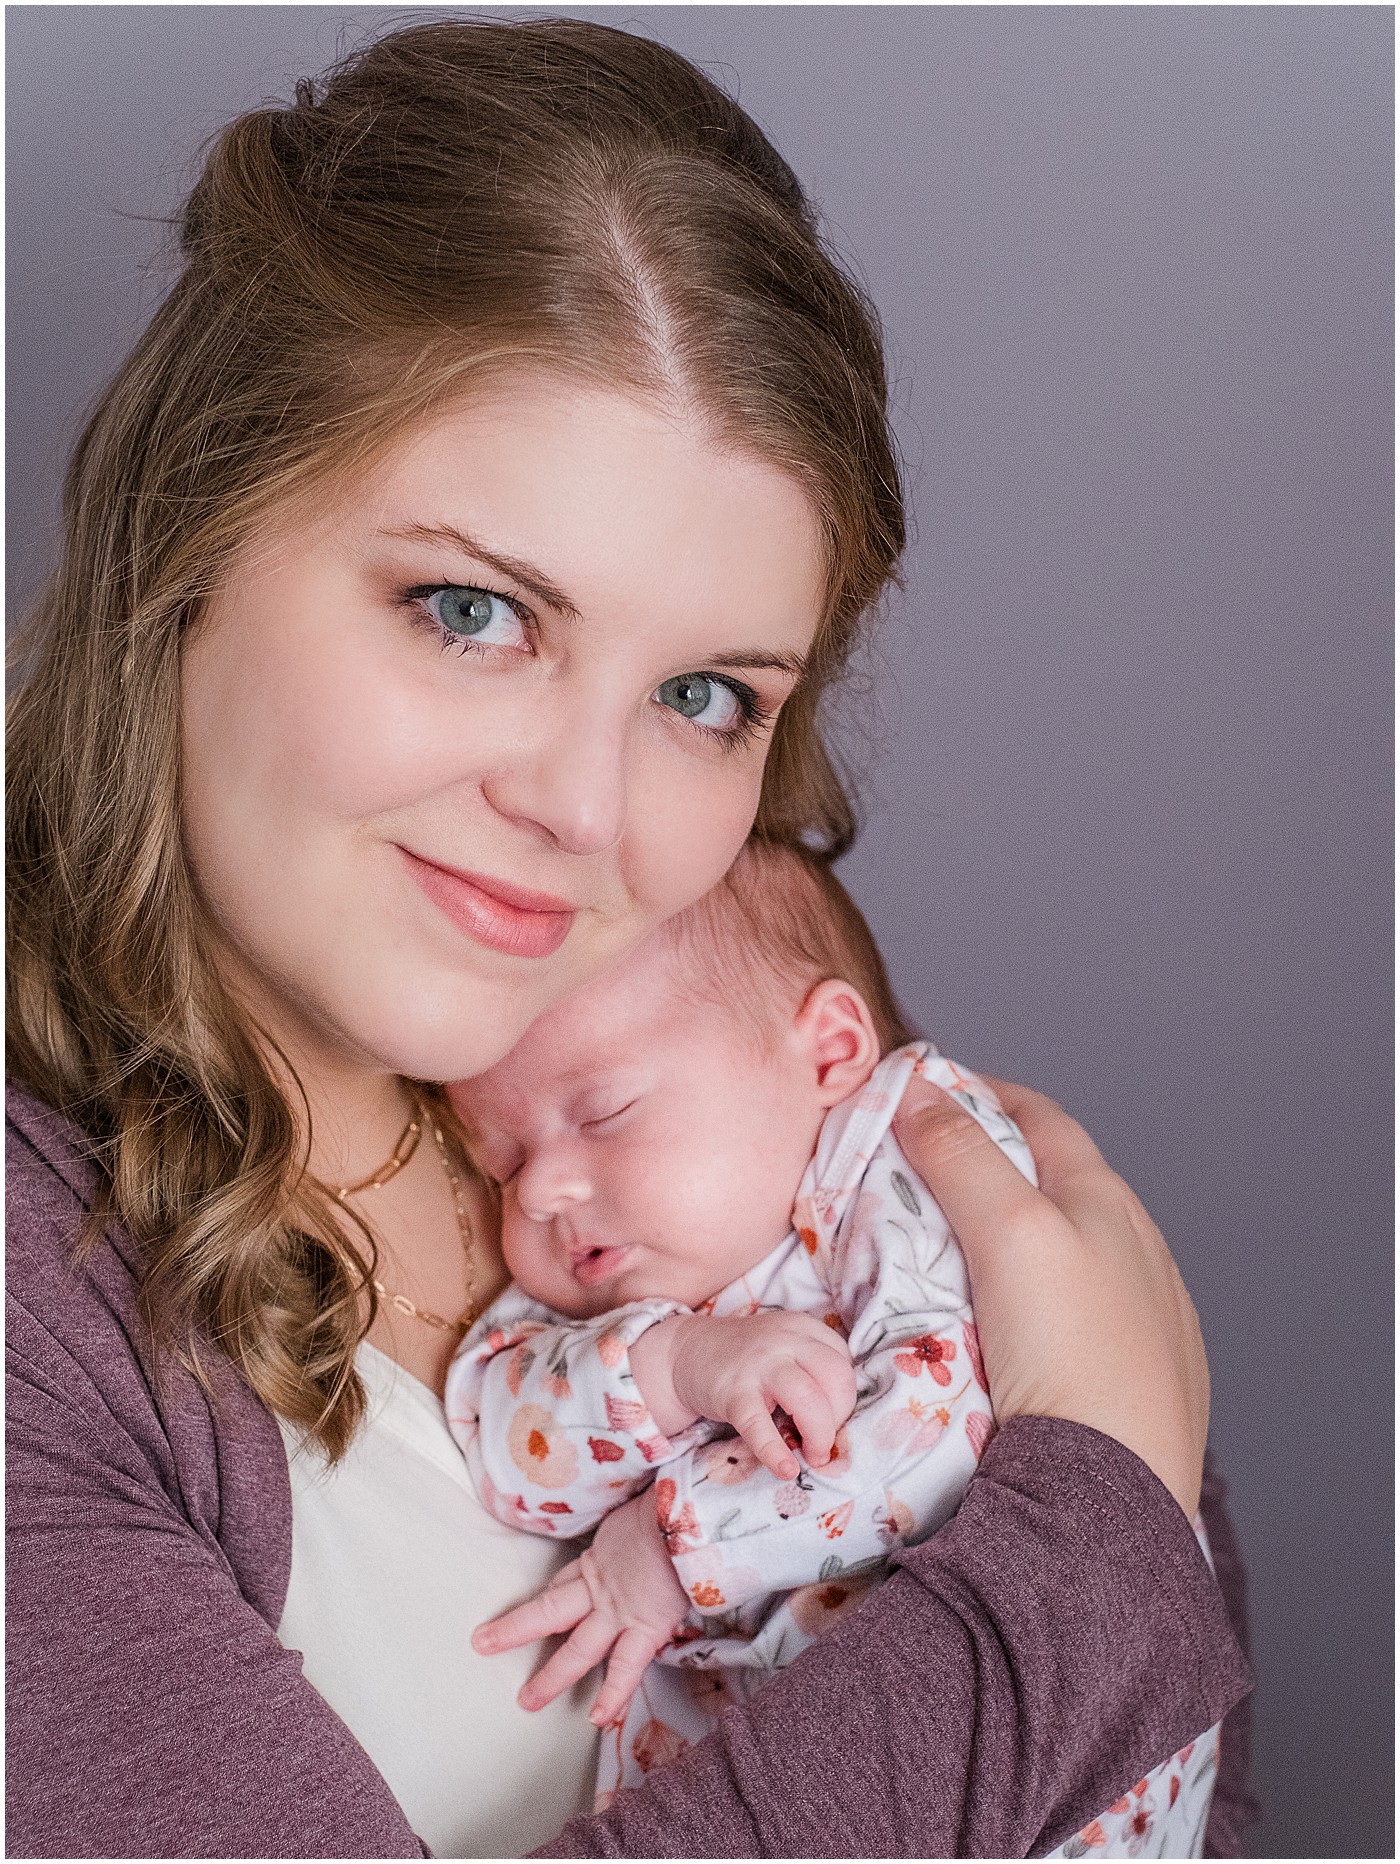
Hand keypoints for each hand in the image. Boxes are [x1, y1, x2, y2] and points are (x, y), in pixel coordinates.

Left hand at [471, 1487, 688, 1726]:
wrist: (685, 1513)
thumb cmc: (668, 1504)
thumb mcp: (638, 1508)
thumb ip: (634, 1522)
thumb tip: (642, 1512)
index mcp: (599, 1557)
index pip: (565, 1581)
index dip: (548, 1594)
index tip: (531, 1606)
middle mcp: (602, 1587)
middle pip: (549, 1610)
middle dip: (516, 1630)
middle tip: (483, 1644)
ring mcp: (619, 1611)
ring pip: (578, 1649)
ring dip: (552, 1677)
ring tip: (528, 1702)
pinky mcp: (644, 1627)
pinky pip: (625, 1667)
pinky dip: (613, 1695)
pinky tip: (597, 1719)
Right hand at [632, 1310, 856, 1478]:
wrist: (686, 1352)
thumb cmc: (746, 1358)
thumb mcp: (784, 1348)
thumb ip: (812, 1372)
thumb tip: (839, 1428)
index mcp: (803, 1328)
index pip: (844, 1364)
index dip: (844, 1399)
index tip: (831, 1418)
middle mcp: (786, 1340)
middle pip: (837, 1378)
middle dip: (839, 1417)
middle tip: (823, 1440)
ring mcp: (759, 1364)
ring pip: (809, 1399)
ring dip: (820, 1435)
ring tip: (812, 1456)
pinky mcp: (733, 1392)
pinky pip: (761, 1426)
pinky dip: (776, 1452)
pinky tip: (786, 1470)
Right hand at [892, 1074, 1208, 1517]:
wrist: (1112, 1495)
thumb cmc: (1066, 1348)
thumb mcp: (1007, 1233)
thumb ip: (962, 1157)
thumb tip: (919, 1088)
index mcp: (1108, 1202)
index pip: (1039, 1118)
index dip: (980, 1094)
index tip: (926, 1092)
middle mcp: (1139, 1250)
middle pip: (1059, 1182)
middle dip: (996, 1166)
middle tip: (927, 1176)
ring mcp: (1151, 1318)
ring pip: (1075, 1252)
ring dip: (1022, 1238)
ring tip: (962, 1257)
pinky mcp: (1147, 1381)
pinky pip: (1086, 1316)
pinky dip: (1043, 1300)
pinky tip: (1017, 1331)